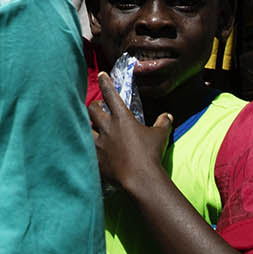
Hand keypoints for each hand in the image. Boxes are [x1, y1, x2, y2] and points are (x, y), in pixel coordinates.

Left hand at [88, 75, 173, 192]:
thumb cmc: (150, 154)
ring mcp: (98, 143)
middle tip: (97, 107)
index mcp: (122, 118)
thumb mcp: (160, 136)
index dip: (105, 82)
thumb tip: (168, 115)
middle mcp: (107, 127)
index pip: (111, 94)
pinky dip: (86, 147)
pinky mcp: (95, 158)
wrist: (140, 179)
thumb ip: (163, 123)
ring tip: (90, 127)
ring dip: (87, 126)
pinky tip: (87, 149)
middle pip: (92, 109)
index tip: (101, 75)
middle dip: (94, 106)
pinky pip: (86, 149)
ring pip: (85, 127)